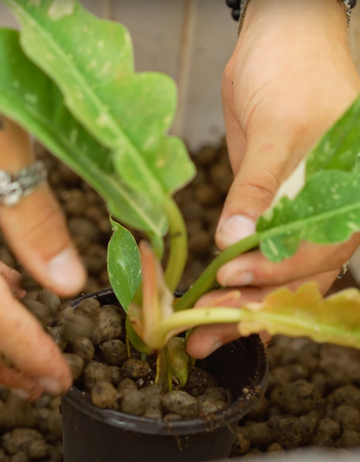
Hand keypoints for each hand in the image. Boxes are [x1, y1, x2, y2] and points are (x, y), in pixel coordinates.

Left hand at [187, 0, 359, 358]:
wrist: (277, 41)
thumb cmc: (294, 70)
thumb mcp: (279, 127)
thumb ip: (259, 187)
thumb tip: (237, 240)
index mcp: (350, 196)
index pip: (318, 251)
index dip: (274, 271)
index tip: (232, 279)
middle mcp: (326, 213)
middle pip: (293, 275)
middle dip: (250, 306)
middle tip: (206, 333)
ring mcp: (294, 213)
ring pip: (272, 273)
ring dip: (239, 306)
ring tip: (202, 334)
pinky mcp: (265, 208)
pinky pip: (254, 253)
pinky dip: (236, 281)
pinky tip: (217, 307)